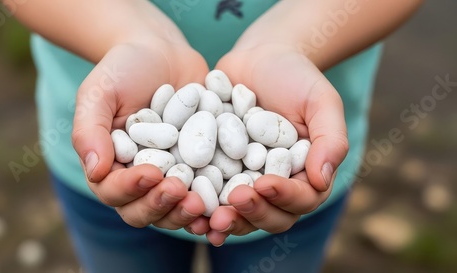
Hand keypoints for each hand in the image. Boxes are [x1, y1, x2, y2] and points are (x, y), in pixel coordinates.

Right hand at [71, 35, 211, 233]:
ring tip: (203, 204)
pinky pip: (206, 195)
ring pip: (174, 210)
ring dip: (186, 212)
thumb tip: (95, 171)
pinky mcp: (198, 171)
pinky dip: (214, 204)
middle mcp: (140, 180)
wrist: (162, 53)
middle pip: (143, 211)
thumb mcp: (99, 92)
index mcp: (110, 167)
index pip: (113, 191)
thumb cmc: (124, 70)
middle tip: (179, 191)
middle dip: (160, 206)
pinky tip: (227, 202)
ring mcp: (170, 178)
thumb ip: (89, 130)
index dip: (130, 189)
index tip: (151, 173)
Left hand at [206, 44, 347, 244]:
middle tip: (234, 202)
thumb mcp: (320, 100)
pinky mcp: (218, 172)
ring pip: (238, 213)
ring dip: (225, 219)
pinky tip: (184, 204)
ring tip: (206, 218)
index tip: (265, 184)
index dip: (284, 197)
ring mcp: (245, 181)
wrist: (258, 59)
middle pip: (270, 216)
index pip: (302, 198)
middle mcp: (276, 185)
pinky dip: (199, 206)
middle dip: (252, 213)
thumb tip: (322, 180)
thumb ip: (330, 139)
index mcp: (305, 174)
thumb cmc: (295, 77)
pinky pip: (209, 196)